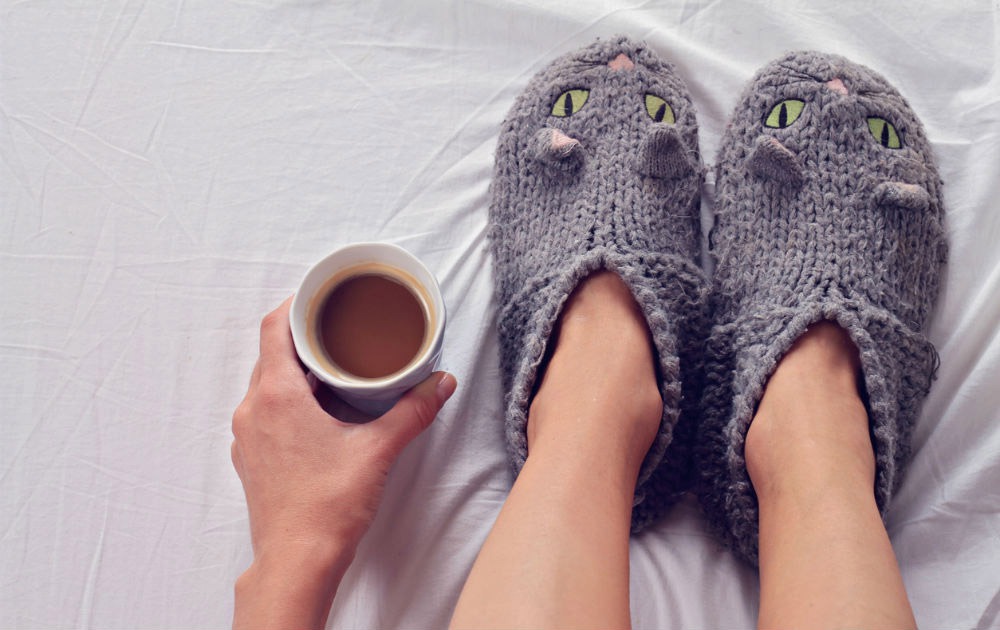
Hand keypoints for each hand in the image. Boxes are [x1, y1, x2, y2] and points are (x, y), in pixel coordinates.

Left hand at [231, 297, 455, 628]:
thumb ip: (413, 410)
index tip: (319, 295)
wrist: (297, 562)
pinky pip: (263, 410)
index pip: (273, 326)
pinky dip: (286, 399)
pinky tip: (317, 412)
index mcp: (276, 395)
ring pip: (265, 382)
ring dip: (294, 370)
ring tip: (332, 369)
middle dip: (303, 337)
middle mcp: (253, 409)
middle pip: (270, 352)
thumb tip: (440, 384)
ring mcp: (247, 435)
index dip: (295, 303)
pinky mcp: (251, 457)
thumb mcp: (379, 450)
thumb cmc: (327, 508)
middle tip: (338, 330)